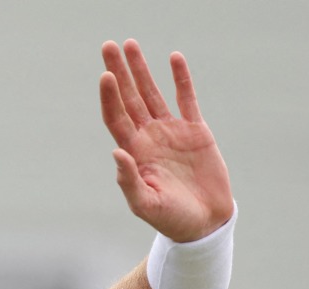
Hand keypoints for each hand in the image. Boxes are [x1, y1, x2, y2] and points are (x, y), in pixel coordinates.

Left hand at [100, 39, 233, 241]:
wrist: (204, 224)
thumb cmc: (170, 219)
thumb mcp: (146, 204)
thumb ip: (129, 180)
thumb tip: (117, 152)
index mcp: (134, 153)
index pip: (116, 117)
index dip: (109, 96)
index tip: (105, 74)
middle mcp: (148, 138)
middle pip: (128, 98)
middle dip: (119, 72)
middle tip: (108, 45)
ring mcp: (171, 132)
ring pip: (152, 93)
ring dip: (141, 69)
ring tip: (130, 44)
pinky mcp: (195, 131)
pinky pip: (186, 98)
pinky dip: (181, 78)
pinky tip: (173, 58)